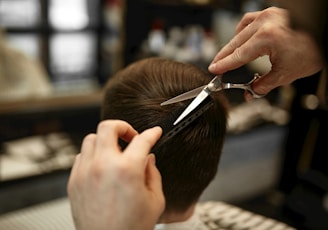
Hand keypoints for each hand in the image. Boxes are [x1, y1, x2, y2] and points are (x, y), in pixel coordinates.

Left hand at [67, 120, 163, 229]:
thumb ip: (153, 174)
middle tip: (131, 137)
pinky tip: (102, 165)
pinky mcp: (74, 181)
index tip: (154, 133)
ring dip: (106, 141)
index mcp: (127, 170)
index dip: (152, 133)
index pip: (142, 140)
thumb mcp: (155, 200)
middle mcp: (103, 166)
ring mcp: (85, 172)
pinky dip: (93, 155)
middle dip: (123, 127)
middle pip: (108, 127)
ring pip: (91, 138)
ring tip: (115, 152)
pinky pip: (81, 156)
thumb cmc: (131, 228)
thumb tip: (148, 158)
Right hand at [208, 7, 322, 99]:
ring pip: (241, 30)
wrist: (326, 35)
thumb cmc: (313, 51)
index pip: (238, 55)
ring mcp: (269, 15)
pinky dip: (243, 30)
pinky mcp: (273, 13)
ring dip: (232, 43)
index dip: (224, 64)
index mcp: (267, 37)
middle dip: (224, 55)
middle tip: (216, 66)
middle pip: (235, 42)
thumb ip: (264, 85)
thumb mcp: (287, 74)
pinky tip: (242, 37)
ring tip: (227, 55)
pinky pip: (250, 20)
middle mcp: (266, 23)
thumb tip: (252, 93)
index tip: (214, 70)